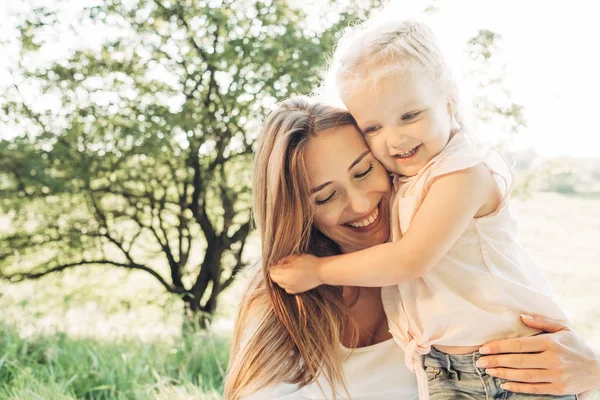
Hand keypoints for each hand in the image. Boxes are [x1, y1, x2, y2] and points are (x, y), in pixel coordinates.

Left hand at [269, 254, 322, 293]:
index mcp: (288, 272)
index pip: (272, 271)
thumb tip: (278, 263)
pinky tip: (292, 279)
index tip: (279, 264)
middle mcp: (288, 282)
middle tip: (283, 267)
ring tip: (289, 273)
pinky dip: (286, 285)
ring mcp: (293, 287)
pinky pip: (286, 289)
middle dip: (276, 273)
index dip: (274, 267)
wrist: (322, 272)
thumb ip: (285, 260)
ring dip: (281, 279)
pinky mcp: (297, 291)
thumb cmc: (310, 262)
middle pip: (274, 279)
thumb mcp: (297, 257)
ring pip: (280, 284)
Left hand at [477, 314, 599, 395]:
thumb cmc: (577, 345)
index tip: (484, 348)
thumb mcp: (563, 328)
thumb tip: (521, 316)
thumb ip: (541, 321)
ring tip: (489, 371)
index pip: (519, 344)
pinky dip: (518, 387)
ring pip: (524, 376)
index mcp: (551, 342)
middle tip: (479, 362)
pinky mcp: (559, 389)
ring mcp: (556, 375)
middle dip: (496, 361)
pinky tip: (505, 384)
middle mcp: (553, 359)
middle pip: (518, 361)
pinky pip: (534, 389)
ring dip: (503, 374)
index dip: (499, 347)